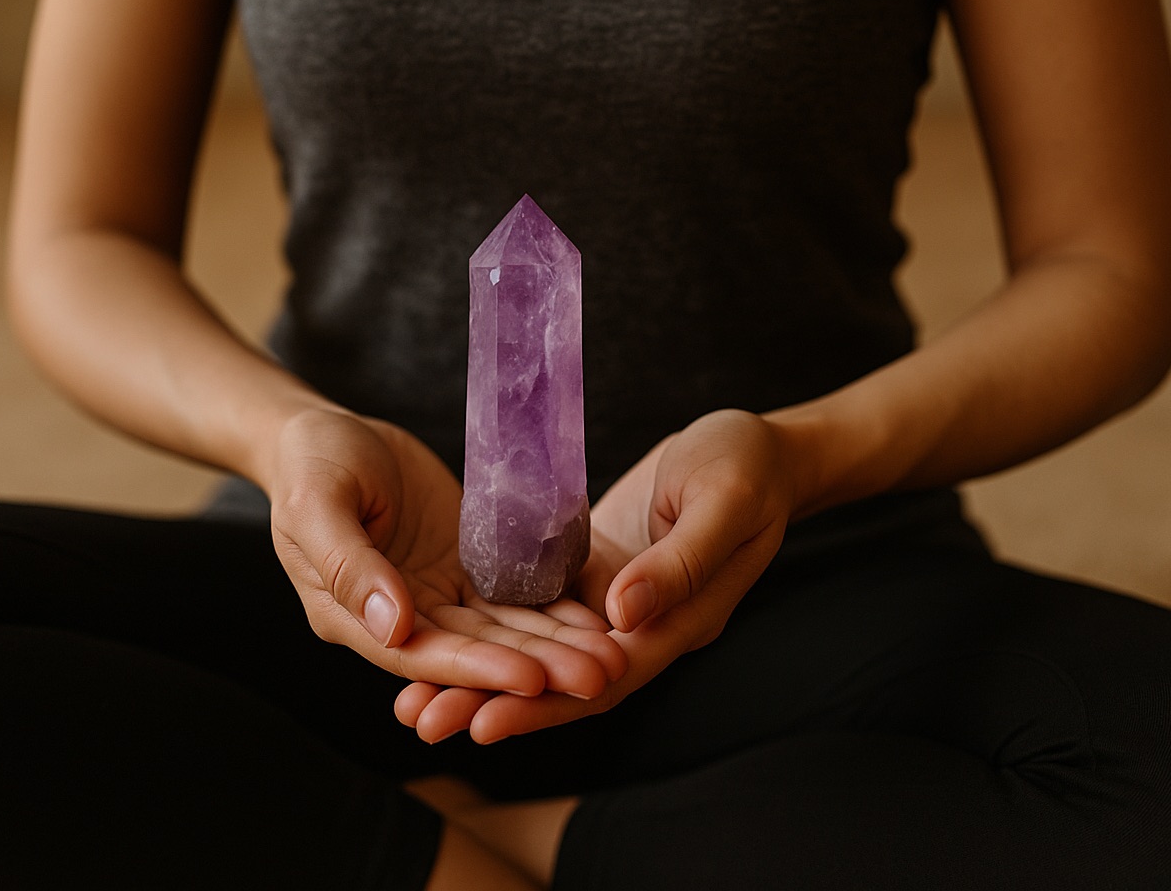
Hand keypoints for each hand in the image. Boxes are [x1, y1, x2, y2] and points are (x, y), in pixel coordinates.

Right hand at [262, 408, 625, 698]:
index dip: (479, 671)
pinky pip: (512, 597)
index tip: (533, 680)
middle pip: (476, 653)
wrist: (327, 433)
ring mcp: (436, 595)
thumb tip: (394, 626)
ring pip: (503, 631)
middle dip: (539, 667)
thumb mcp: (319, 505)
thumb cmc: (311, 464)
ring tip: (613, 658)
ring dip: (556, 647)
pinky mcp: (463, 569)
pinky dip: (552, 612)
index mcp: (354, 618)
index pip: (423, 655)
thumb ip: (350, 566)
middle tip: (601, 677)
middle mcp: (402, 618)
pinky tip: (595, 621)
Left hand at [394, 408, 795, 741]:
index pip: (602, 682)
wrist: (759, 447)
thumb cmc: (747, 465)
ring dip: (482, 670)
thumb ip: (677, 562)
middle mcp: (640, 626)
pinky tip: (440, 624)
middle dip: (490, 701)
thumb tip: (620, 615)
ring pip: (539, 648)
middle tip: (419, 720)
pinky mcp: (593, 569)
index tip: (481, 722)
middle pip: (557, 679)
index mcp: (678, 624)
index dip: (541, 705)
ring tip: (412, 694)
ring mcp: (614, 601)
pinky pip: (538, 604)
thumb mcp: (723, 502)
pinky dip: (494, 620)